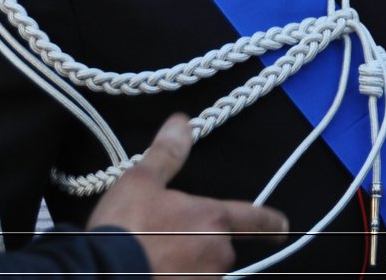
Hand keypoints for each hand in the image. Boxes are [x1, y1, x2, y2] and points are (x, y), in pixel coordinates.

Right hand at [87, 114, 287, 278]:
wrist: (102, 274)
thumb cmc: (125, 228)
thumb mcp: (141, 182)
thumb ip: (167, 154)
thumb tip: (181, 122)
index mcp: (214, 218)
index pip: (254, 217)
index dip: (270, 221)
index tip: (283, 228)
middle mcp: (218, 253)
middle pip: (221, 246)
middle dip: (202, 244)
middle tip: (170, 241)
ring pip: (205, 271)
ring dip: (189, 267)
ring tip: (157, 261)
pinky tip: (156, 275)